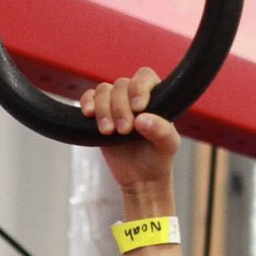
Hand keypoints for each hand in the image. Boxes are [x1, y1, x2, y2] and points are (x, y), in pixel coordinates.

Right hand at [80, 69, 179, 192]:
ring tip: (108, 131)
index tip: (138, 108)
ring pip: (103, 91)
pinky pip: (88, 98)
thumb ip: (161, 131)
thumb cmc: (157, 159)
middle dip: (120, 108)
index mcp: (155, 96)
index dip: (139, 88)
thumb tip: (141, 119)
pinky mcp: (99, 114)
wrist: (140, 178)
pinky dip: (87, 103)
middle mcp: (133, 96)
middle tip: (124, 131)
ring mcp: (115, 104)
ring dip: (103, 109)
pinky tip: (89, 116)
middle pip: (120, 85)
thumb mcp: (168, 146)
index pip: (144, 77)